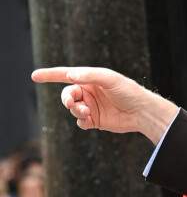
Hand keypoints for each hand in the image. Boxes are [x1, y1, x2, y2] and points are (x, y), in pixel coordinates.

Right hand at [31, 67, 177, 144]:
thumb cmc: (128, 91)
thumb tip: (70, 75)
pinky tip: (90, 121)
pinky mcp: (95, 120)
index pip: (67, 75)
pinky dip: (81, 121)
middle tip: (71, 104)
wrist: (142, 112)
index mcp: (91, 79)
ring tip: (88, 113)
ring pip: (72, 109)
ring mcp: (91, 106)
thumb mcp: (110, 79)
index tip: (34, 76)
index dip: (50, 75)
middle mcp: (89, 92)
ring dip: (76, 111)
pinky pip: (80, 121)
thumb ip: (89, 76)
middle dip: (66, 99)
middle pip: (67, 94)